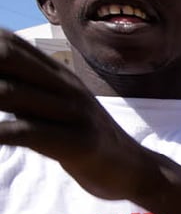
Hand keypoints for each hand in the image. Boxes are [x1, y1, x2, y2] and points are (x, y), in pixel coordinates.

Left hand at [0, 29, 147, 200]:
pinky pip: (27, 132)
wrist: (134, 170)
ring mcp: (73, 113)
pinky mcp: (77, 143)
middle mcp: (65, 86)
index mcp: (58, 74)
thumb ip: (23, 90)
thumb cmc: (83, 140)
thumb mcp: (55, 108)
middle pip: (7, 57)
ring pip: (11, 94)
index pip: (9, 42)